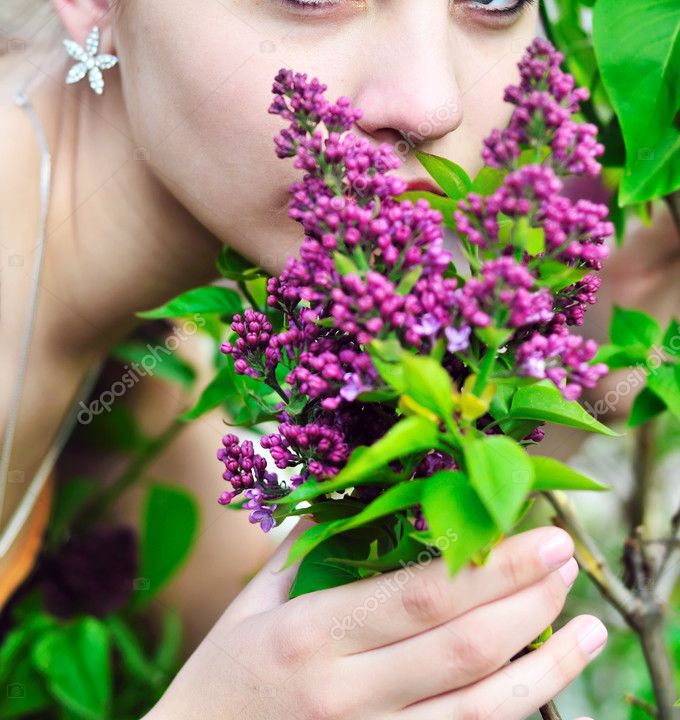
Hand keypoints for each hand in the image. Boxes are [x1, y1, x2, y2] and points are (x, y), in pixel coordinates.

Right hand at [146, 518, 605, 719]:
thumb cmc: (223, 676)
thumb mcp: (256, 601)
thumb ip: (312, 541)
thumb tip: (369, 480)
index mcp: (310, 636)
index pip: (423, 596)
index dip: (495, 566)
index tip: (542, 534)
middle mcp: (346, 698)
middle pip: (465, 651)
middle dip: (531, 603)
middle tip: (568, 562)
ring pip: (482, 713)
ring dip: (546, 668)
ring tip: (587, 630)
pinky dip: (511, 711)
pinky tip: (539, 678)